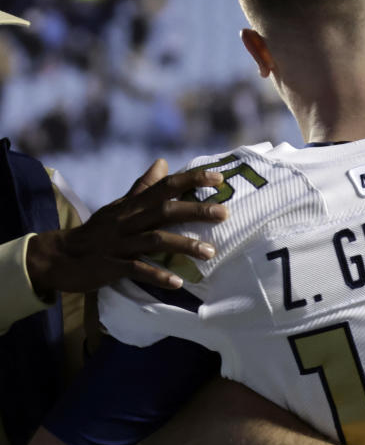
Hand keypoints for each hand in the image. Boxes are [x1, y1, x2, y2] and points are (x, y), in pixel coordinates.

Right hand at [26, 158, 227, 295]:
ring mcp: (120, 243)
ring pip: (155, 240)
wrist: (60, 257)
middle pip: (165, 211)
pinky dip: (157, 275)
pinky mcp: (111, 266)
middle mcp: (128, 221)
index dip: (192, 179)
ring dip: (184, 245)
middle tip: (224, 213)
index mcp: (133, 206)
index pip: (165, 186)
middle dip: (195, 210)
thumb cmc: (98, 230)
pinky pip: (137, 270)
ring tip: (210, 252)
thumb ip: (143, 186)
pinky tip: (177, 283)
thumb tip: (163, 162)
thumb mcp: (120, 206)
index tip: (219, 177)